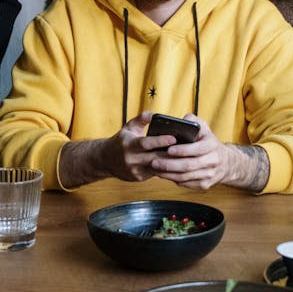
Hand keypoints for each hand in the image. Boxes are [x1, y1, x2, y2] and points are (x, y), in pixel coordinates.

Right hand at [57, 112, 174, 187]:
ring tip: (185, 158)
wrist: (105, 160)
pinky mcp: (138, 178)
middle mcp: (131, 159)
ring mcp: (135, 170)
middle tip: (187, 150)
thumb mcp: (129, 127)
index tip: (174, 138)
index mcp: (129, 144)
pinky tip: (177, 166)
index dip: (160, 141)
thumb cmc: (121, 140)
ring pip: (157, 168)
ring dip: (171, 164)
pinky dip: (166, 170)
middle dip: (171, 155)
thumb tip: (154, 114)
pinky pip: (155, 174)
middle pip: (155, 158)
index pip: (146, 143)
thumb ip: (141, 119)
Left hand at [147, 116, 232, 189]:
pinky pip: (186, 184)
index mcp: (212, 145)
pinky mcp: (204, 184)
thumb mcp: (204, 129)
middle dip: (169, 164)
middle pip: (188, 165)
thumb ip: (193, 121)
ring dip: (168, 174)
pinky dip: (173, 180)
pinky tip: (163, 175)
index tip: (169, 149)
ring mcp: (209, 175)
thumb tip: (184, 119)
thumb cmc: (209, 142)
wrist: (226, 162)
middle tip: (154, 161)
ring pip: (185, 177)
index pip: (197, 149)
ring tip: (155, 169)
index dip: (182, 150)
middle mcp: (212, 161)